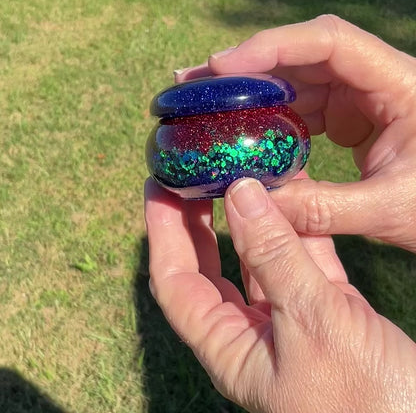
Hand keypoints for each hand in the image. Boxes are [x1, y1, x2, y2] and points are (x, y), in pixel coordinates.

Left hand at [144, 177, 415, 412]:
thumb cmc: (366, 398)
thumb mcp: (312, 320)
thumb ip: (273, 255)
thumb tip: (240, 194)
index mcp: (229, 349)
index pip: (175, 281)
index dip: (162, 232)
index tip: (159, 188)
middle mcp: (250, 333)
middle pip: (208, 267)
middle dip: (197, 221)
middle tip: (192, 176)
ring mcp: (288, 319)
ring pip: (257, 257)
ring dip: (251, 217)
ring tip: (243, 173)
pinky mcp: (324, 308)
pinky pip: (300, 257)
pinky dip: (297, 225)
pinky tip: (296, 192)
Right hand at [176, 15, 415, 252]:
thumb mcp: (388, 210)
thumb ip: (322, 209)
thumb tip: (255, 205)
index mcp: (400, 85)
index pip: (330, 42)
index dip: (273, 47)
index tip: (222, 65)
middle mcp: (374, 81)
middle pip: (301, 57)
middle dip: (246, 69)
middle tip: (196, 84)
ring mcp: (357, 99)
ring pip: (296, 82)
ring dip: (251, 93)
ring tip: (207, 106)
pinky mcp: (345, 118)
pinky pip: (300, 109)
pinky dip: (269, 119)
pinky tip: (241, 131)